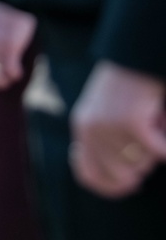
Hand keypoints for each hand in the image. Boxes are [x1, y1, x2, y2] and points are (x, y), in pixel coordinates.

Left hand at [69, 61, 165, 197]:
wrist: (138, 52)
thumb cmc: (131, 84)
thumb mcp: (110, 112)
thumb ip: (109, 142)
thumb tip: (125, 182)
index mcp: (82, 126)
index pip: (88, 174)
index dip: (111, 187)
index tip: (130, 187)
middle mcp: (90, 129)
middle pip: (121, 176)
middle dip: (141, 166)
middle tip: (149, 143)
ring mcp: (109, 126)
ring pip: (141, 164)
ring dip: (154, 149)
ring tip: (153, 121)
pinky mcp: (131, 122)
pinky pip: (159, 151)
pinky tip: (164, 122)